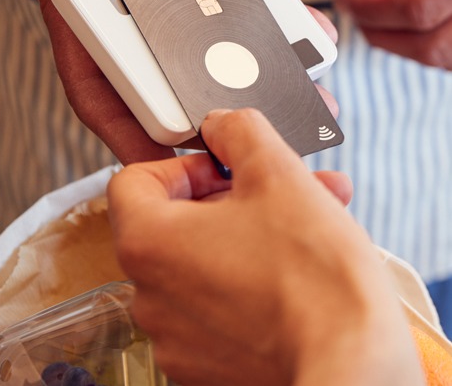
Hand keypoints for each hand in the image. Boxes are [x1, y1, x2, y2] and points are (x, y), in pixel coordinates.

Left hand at [108, 109, 422, 385]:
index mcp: (148, 243)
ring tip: (310, 222)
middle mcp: (150, 296)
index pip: (133, 181)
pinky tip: (301, 270)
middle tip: (279, 187)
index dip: (181, 164)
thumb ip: (237, 130)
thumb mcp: (276, 172)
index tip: (222, 167)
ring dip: (251, 233)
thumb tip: (222, 125)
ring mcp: (178, 338)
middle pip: (176, 222)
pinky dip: (252, 279)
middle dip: (233, 195)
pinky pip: (220, 305)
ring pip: (206, 262)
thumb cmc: (313, 278)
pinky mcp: (210, 366)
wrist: (354, 367)